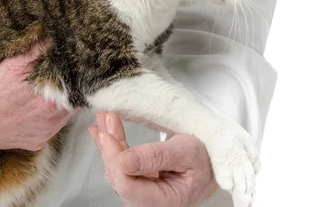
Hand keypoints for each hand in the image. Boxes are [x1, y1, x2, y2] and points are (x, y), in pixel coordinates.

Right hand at [0, 41, 72, 149]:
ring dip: (58, 103)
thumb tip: (52, 40)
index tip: (70, 68)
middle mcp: (50, 122)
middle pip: (71, 102)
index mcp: (50, 103)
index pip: (76, 88)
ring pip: (62, 115)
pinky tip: (36, 107)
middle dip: (66, 89)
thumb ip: (36, 52)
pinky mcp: (34, 142)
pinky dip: (47, 117)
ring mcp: (43, 134)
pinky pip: (49, 128)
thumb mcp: (11, 66)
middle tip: (59, 77)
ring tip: (48, 91)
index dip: (74, 77)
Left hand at [89, 112, 217, 206]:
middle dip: (109, 146)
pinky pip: (121, 166)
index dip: (115, 159)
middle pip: (119, 177)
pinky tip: (105, 132)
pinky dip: (113, 146)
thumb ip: (156, 156)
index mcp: (165, 201)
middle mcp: (151, 202)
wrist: (214, 162)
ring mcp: (143, 194)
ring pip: (116, 170)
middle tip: (104, 120)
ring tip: (104, 120)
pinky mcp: (139, 182)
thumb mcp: (186, 151)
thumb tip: (125, 160)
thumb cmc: (206, 159)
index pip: (128, 185)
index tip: (107, 134)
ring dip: (108, 144)